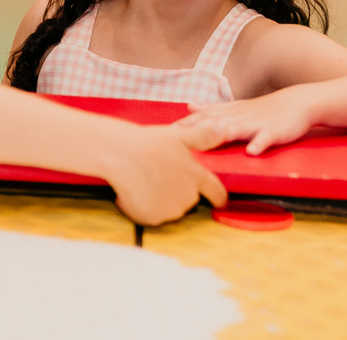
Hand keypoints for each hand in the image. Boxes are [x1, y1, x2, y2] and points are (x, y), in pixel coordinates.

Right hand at [104, 124, 226, 225]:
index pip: (216, 191)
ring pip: (169, 209)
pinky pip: (150, 216)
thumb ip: (202, 136)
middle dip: (177, 192)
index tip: (219, 202)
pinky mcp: (152, 218)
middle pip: (188, 200)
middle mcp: (188, 196)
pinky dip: (142, 208)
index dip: (218, 197)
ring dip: (160, 201)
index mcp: (196, 176)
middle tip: (158, 175)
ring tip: (144, 182)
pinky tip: (133, 192)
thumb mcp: (178, 136)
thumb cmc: (149, 142)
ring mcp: (170, 210)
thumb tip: (224, 128)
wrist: (122, 155)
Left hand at [176, 88, 314, 155]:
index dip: (183, 125)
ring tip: (210, 140)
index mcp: (229, 113)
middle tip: (175, 139)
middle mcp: (239, 117)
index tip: (163, 133)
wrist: (298, 102)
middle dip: (195, 130)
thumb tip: (189, 106)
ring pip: (237, 128)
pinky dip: (259, 143)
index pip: (202, 118)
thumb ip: (213, 109)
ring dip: (223, 133)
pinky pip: (266, 138)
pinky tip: (252, 152)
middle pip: (213, 122)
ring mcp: (256, 123)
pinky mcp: (275, 130)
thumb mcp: (236, 107)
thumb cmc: (264, 109)